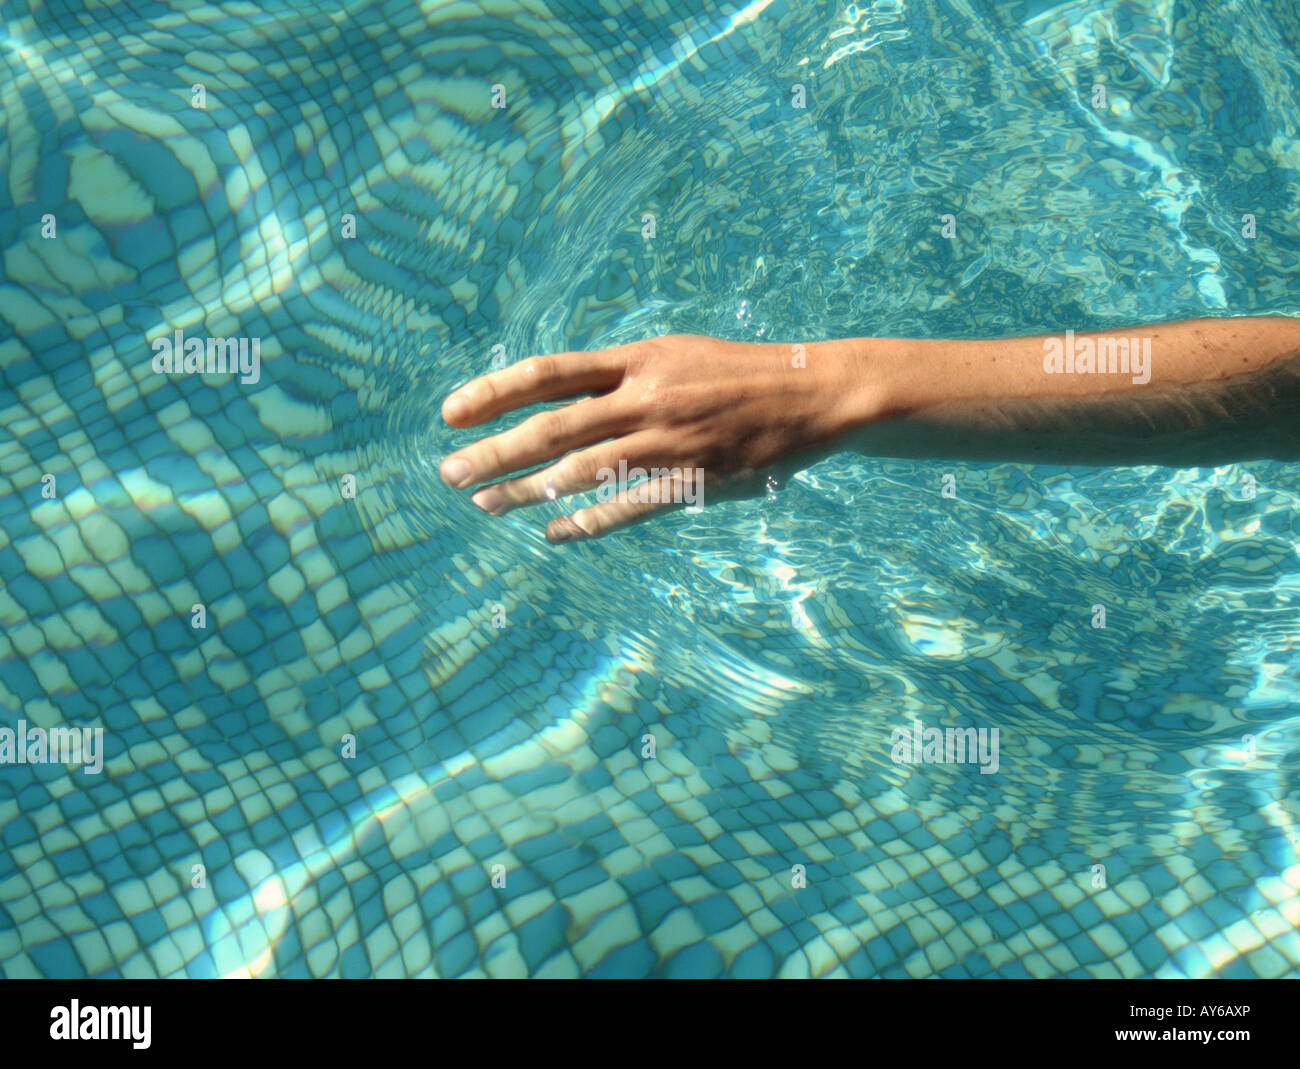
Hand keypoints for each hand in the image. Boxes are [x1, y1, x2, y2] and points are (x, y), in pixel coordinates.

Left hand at [439, 334, 876, 541]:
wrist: (811, 393)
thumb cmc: (734, 373)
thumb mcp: (672, 354)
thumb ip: (617, 375)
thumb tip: (558, 394)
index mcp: (637, 359)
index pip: (549, 373)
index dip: (494, 391)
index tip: (451, 412)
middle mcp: (646, 398)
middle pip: (552, 427)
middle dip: (494, 451)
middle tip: (447, 472)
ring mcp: (669, 443)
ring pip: (581, 473)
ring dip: (526, 491)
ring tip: (484, 504)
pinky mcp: (694, 481)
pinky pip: (628, 508)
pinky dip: (585, 522)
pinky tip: (552, 532)